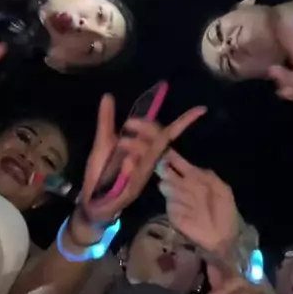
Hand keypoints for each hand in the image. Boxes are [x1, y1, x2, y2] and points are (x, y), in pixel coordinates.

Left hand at [71, 96, 205, 235]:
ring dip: (133, 145)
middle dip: (146, 128)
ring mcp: (143, 175)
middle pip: (161, 139)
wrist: (91, 198)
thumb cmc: (101, 170)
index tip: (201, 110)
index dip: (184, 121)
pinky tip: (120, 165)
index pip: (168, 133)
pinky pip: (137, 170)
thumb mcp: (102, 141)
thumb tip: (108, 95)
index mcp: (145, 149)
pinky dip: (127, 164)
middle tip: (127, 124)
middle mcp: (149, 161)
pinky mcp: (135, 188)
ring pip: (150, 154)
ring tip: (119, 144)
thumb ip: (106, 120)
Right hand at [156, 151, 238, 256]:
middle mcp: (182, 186)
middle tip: (164, 168)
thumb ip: (206, 175)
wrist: (224, 236)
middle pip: (167, 173)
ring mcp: (176, 200)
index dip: (170, 157)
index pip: (177, 163)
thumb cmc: (225, 211)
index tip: (163, 150)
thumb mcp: (221, 188)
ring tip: (191, 199)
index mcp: (194, 177)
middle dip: (166, 170)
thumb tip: (189, 169)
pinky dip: (181, 205)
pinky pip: (172, 204)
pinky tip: (191, 212)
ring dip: (177, 190)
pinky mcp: (173, 214)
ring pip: (168, 187)